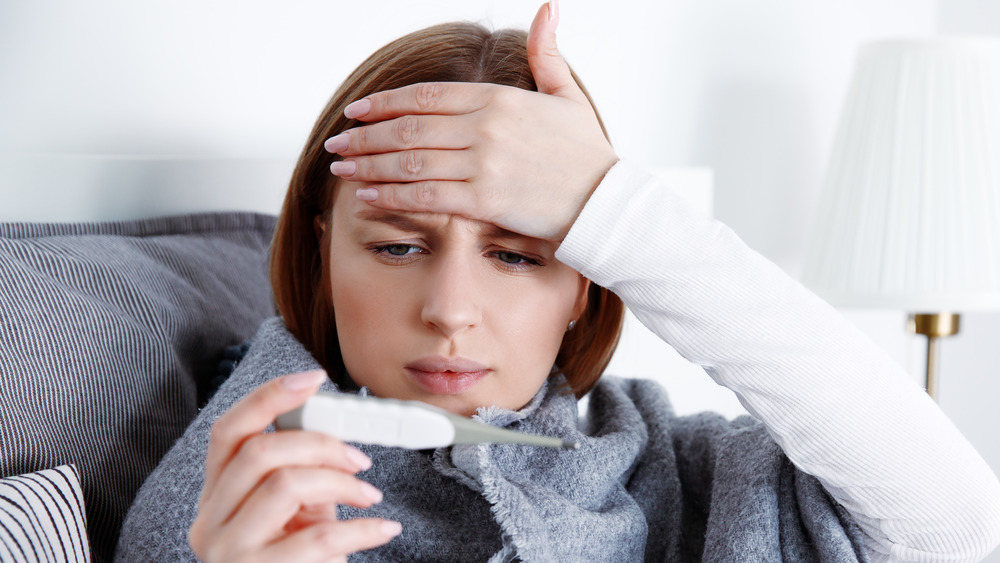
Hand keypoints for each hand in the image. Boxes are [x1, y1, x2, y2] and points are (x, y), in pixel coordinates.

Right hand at [189, 371, 400, 561]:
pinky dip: (362, 528)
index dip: (270, 397)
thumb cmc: (296, 559)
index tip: (315, 377)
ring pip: (284, 485)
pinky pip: (317, 539)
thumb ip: (302, 470)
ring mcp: (227, 553)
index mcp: (215, 495)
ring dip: (340, 482)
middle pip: (259, 451)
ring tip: (369, 495)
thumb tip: (338, 426)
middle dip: (321, 443)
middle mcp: (208, 522)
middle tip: (360, 459)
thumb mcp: (295, 510)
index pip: (228, 431)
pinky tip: (382, 528)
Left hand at [325, 0, 617, 241]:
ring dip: (368, 165)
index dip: (384, 103)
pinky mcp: (484, 201)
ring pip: (409, 161)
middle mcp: (484, 128)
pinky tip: (366, 196)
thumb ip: (548, 54)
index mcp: (498, 99)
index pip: (426, 97)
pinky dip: (390, 196)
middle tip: (336, 143)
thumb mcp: (567, 96)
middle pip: (408, 128)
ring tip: (340, 168)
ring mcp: (483, 164)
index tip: (357, 112)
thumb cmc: (588, 154)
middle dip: (365, 137)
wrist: (608, 203)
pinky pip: (425, 196)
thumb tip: (549, 8)